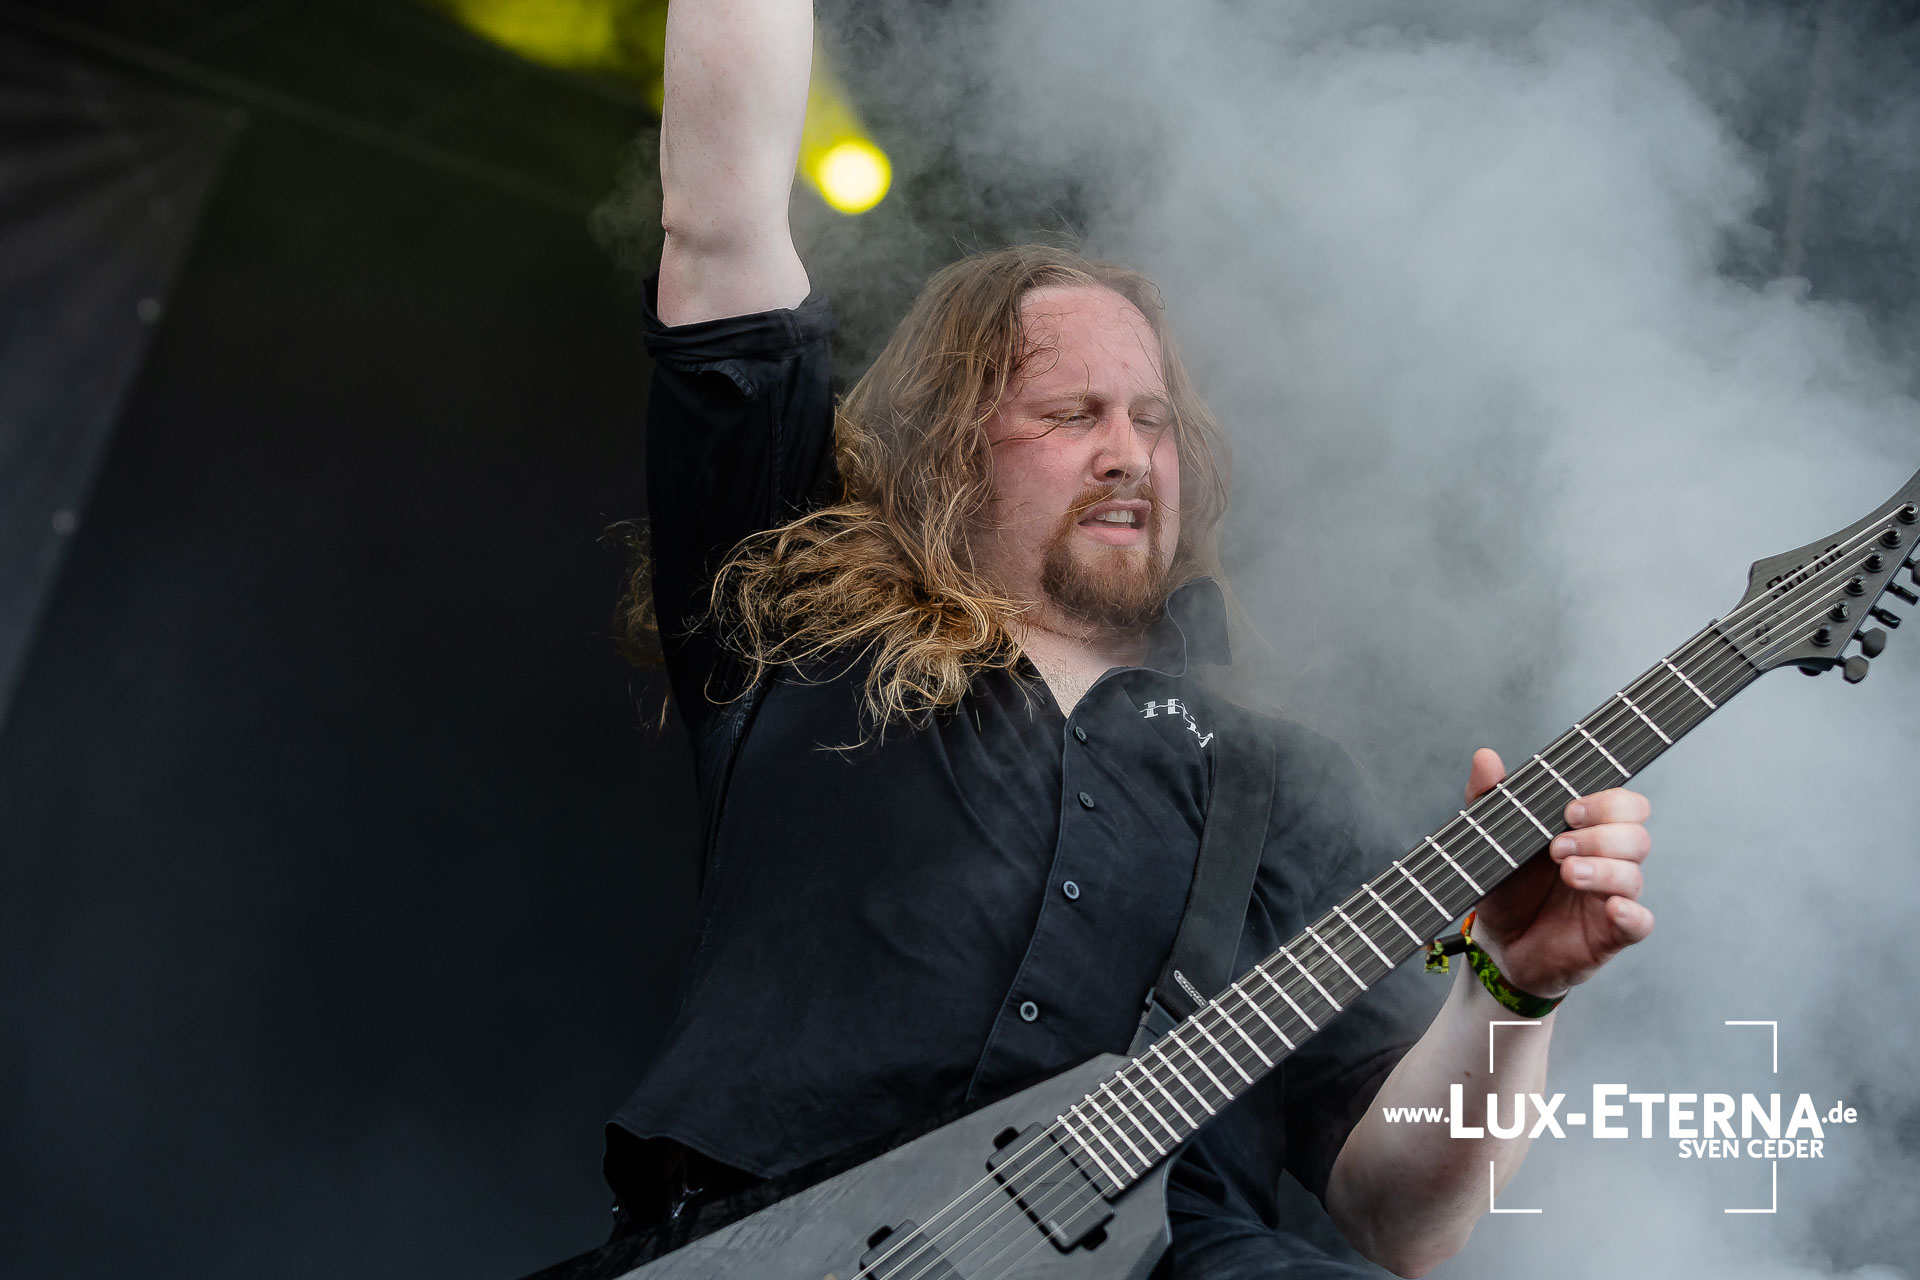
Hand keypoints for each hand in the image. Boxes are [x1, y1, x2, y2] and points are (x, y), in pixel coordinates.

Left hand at [1462, 748, 1652, 997]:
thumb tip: (1485, 757)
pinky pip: (1641, 922)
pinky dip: (1631, 913)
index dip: (1606, 803)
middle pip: (1636, 836)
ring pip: (1634, 874)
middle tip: (1556, 847)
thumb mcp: (1491, 840)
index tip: (1568, 811)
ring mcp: (1612, 896)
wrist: (1496, 942)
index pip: (1626, 804)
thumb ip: (1489, 797)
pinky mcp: (1612, 934)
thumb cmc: (1505, 885)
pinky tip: (1611, 908)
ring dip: (1602, 869)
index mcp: (1587, 831)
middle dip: (1599, 836)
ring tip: (1567, 872)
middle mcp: (1608, 860)